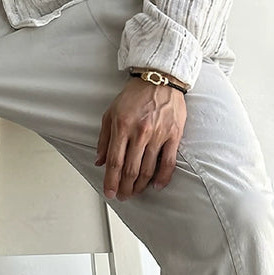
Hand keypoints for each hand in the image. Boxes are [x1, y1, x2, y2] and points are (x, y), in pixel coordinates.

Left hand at [94, 77, 186, 199]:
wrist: (159, 79)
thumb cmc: (134, 96)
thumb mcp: (110, 113)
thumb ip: (104, 139)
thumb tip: (99, 161)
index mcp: (122, 126)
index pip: (114, 162)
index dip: (111, 181)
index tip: (109, 192)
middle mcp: (140, 132)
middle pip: (130, 169)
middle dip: (125, 187)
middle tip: (122, 196)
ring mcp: (158, 134)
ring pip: (148, 169)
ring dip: (140, 185)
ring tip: (135, 192)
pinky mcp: (174, 135)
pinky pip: (169, 162)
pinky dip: (162, 177)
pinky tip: (157, 186)